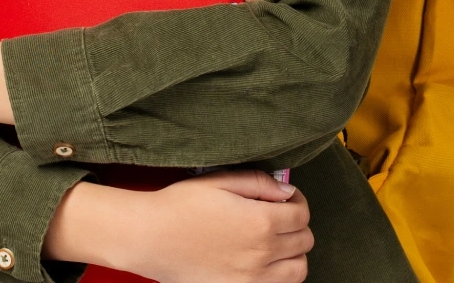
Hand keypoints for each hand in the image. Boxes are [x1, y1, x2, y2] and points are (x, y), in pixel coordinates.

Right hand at [45, 171, 311, 282]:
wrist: (148, 237)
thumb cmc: (179, 206)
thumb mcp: (221, 180)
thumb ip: (260, 183)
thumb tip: (287, 192)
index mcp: (261, 221)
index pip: (302, 214)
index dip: (297, 202)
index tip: (285, 199)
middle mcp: (261, 252)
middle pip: (305, 241)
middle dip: (296, 225)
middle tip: (279, 217)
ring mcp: (251, 277)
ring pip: (298, 269)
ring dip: (294, 254)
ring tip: (277, 243)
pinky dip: (278, 276)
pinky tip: (265, 263)